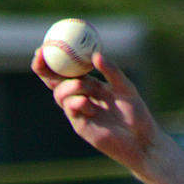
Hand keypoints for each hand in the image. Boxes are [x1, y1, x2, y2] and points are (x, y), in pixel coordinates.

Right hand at [31, 49, 159, 175]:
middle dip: (43, 68)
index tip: (46, 44)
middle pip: (53, 81)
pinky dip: (76, 102)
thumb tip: (96, 55)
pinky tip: (87, 103)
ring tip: (85, 86)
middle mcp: (80, 97)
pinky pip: (70, 109)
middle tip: (41, 55)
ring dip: (69, 86)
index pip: (64, 69)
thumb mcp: (126, 87)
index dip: (52, 58)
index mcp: (89, 84)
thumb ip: (112, 71)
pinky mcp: (80, 125)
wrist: (142, 139)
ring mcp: (78, 111)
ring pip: (59, 94)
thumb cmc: (136, 114)